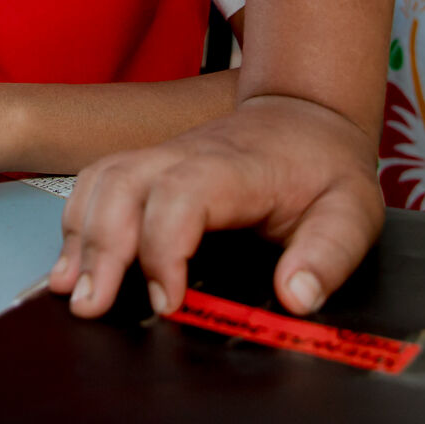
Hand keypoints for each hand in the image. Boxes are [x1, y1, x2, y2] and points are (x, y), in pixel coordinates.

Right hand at [50, 94, 384, 318]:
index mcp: (238, 167)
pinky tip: (71, 268)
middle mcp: (188, 154)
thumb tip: (297, 297)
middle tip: (94, 307)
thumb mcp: (353, 210)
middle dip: (101, 246)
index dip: (164, 247)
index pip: (183, 193)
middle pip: (123, 182)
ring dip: (79, 235)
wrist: (306, 116)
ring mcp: (162, 155)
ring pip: (101, 179)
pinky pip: (96, 183)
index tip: (169, 303)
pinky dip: (76, 224)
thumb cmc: (324, 166)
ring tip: (73, 293)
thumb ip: (330, 254)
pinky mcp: (149, 167)